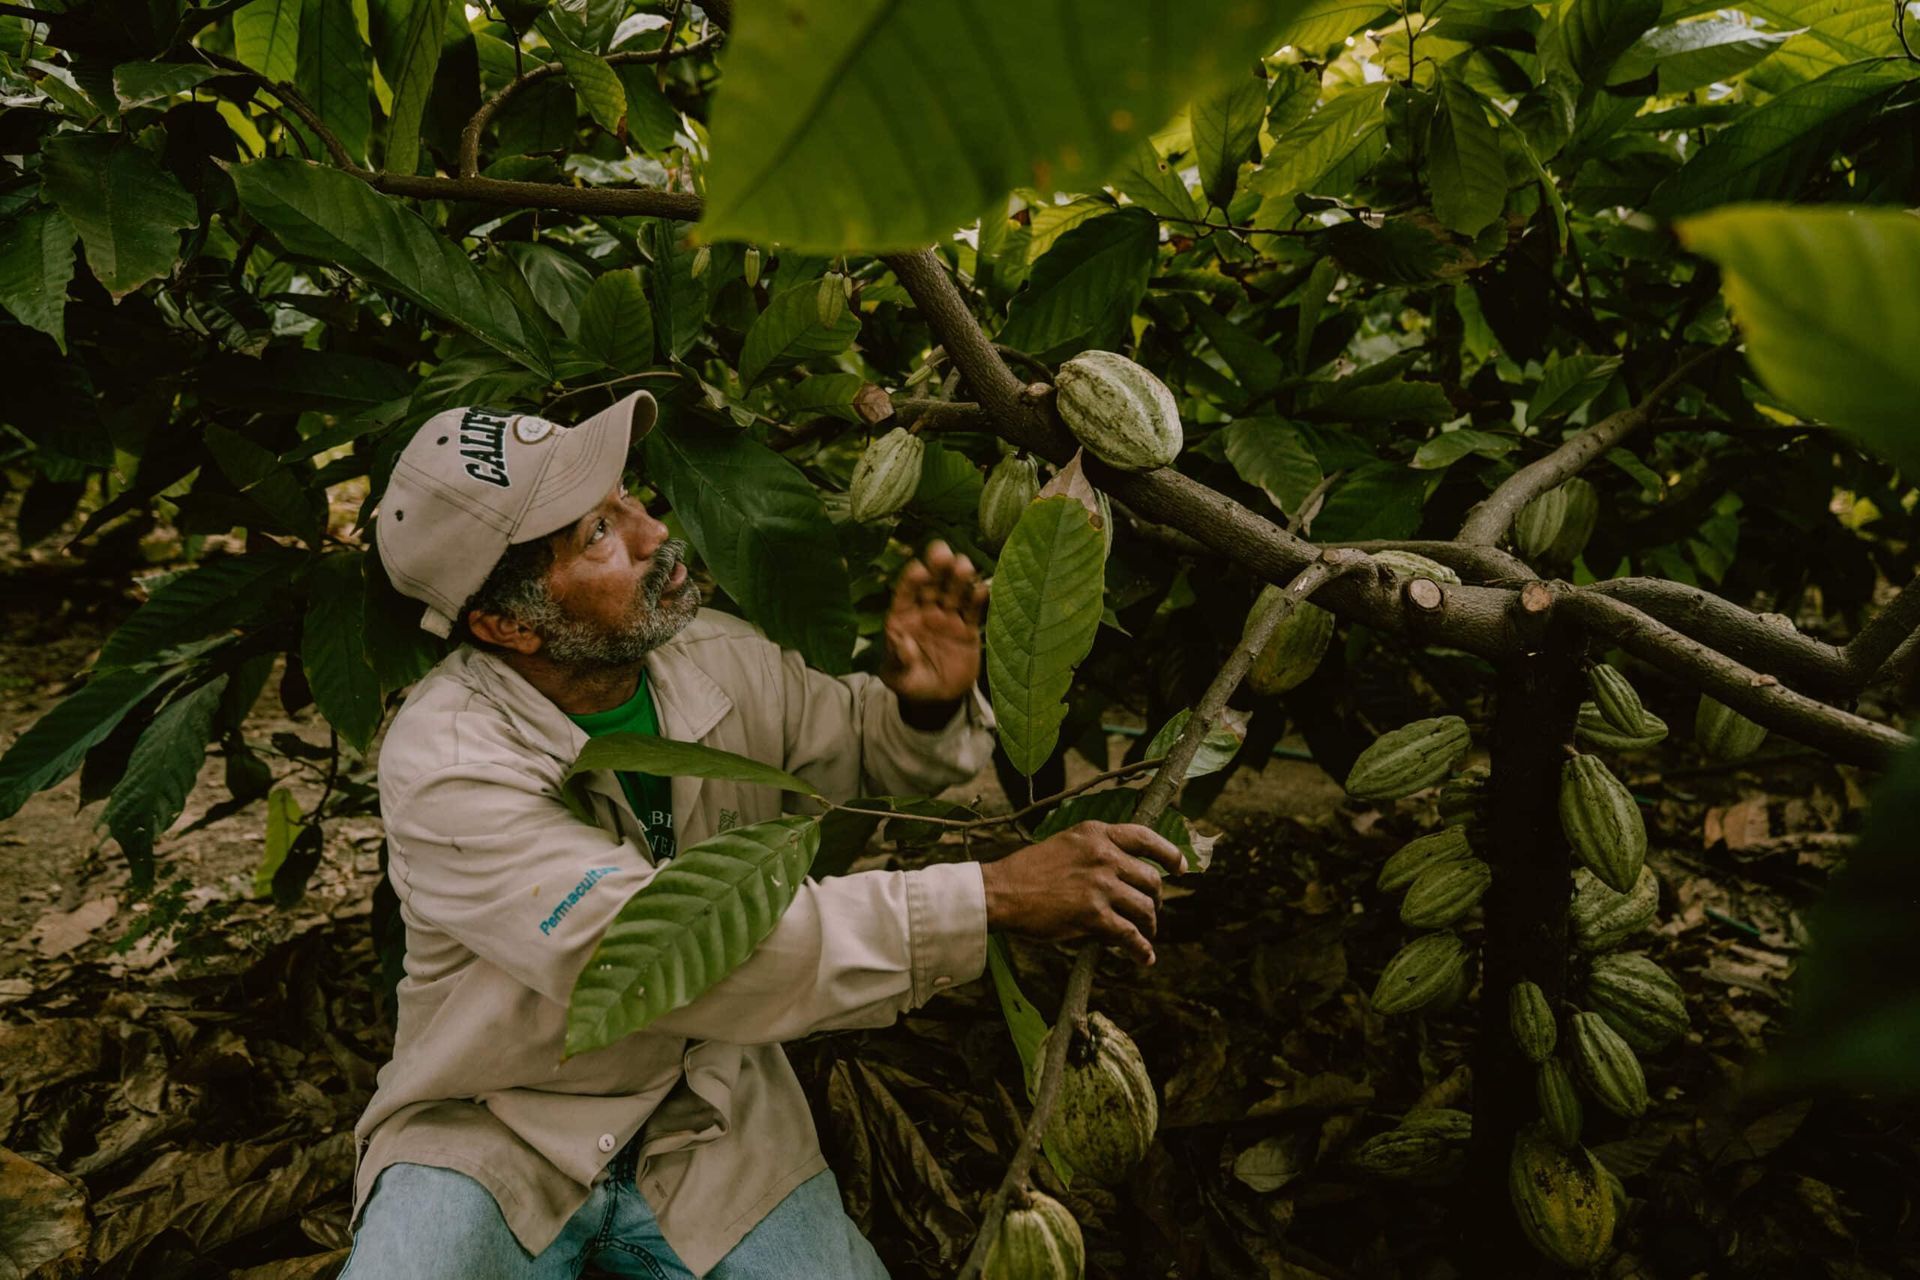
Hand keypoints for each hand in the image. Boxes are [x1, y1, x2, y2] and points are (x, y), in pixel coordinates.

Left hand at [880, 540, 988, 708]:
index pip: (906, 593)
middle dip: (937, 567)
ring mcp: (948, 618)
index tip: (920, 568)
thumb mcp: (899, 677)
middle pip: (932, 585)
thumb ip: (899, 659)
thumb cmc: (910, 684)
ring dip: (959, 578)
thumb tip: (901, 641)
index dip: (911, 580)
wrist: (937, 699)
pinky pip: (973, 611)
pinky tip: (983, 588)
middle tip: (943, 551)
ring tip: (964, 565)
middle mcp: (925, 612)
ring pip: (954, 592)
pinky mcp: (968, 629)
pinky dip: (978, 599)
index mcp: (903, 618)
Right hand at [979, 822, 1184, 965]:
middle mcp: (1104, 856)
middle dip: (1156, 900)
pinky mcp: (1094, 915)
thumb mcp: (1066, 845)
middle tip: (1151, 913)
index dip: (1169, 854)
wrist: (1001, 892)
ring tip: (1145, 935)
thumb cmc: (1028, 871)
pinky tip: (1144, 957)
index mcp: (1097, 834)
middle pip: (1151, 880)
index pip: (1146, 838)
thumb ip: (1097, 851)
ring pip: (1145, 908)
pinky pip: (1130, 935)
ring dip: (1150, 925)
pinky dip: (1141, 949)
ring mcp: (1100, 885)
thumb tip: (1125, 874)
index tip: (1180, 868)